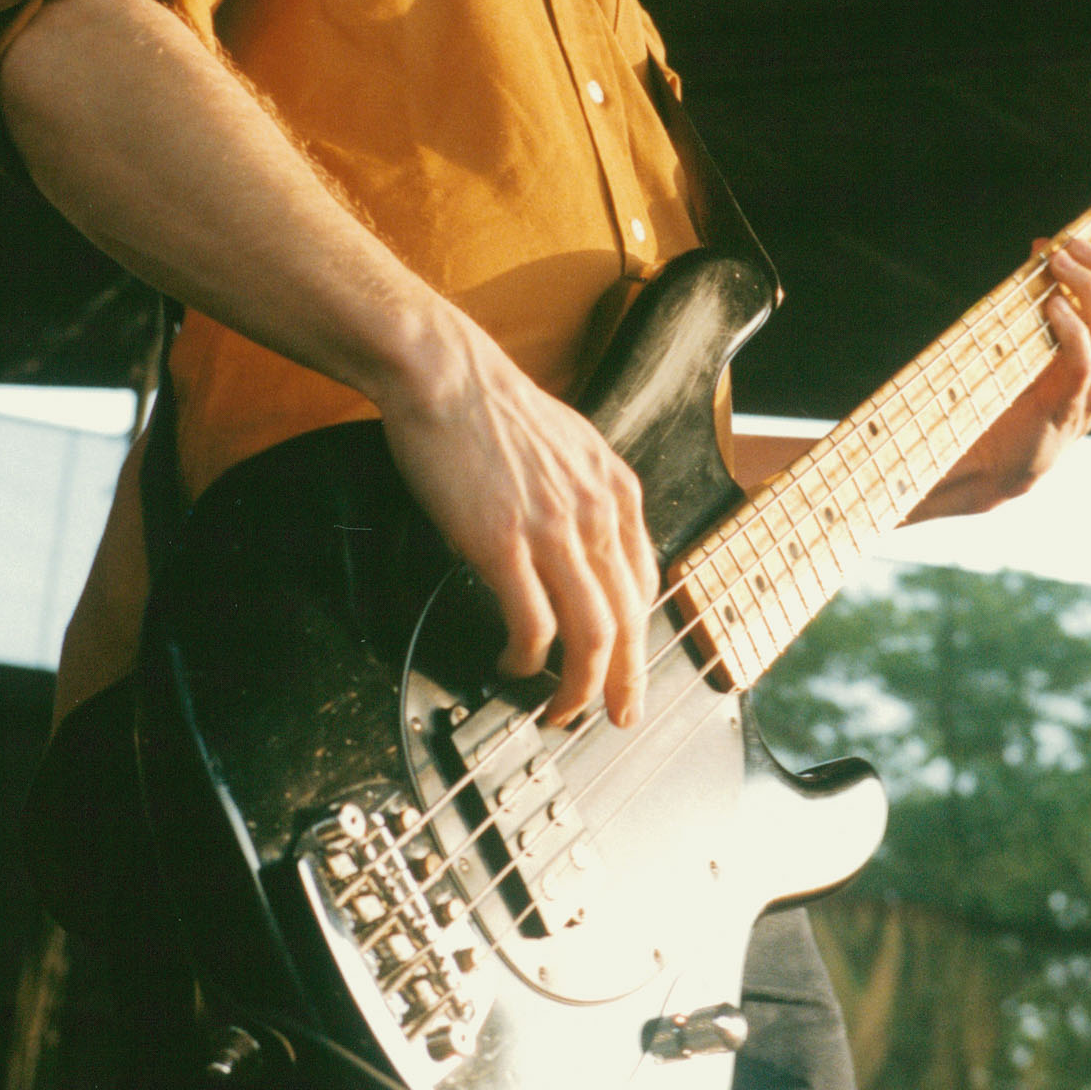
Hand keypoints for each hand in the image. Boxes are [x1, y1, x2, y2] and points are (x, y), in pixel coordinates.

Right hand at [373, 307, 657, 729]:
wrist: (446, 374)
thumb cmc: (494, 409)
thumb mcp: (570, 446)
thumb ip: (589, 496)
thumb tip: (586, 545)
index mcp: (616, 490)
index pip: (644, 584)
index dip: (637, 637)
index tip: (626, 667)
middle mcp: (596, 513)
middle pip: (629, 620)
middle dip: (626, 681)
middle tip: (617, 715)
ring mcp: (552, 529)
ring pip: (592, 634)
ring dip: (580, 687)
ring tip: (560, 710)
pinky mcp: (503, 542)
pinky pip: (532, 623)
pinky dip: (527, 658)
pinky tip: (513, 664)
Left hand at [915, 237, 1090, 518]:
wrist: (994, 463)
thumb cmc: (1014, 397)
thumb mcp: (1038, 341)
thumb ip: (1047, 298)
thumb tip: (1041, 246)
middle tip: (1070, 245)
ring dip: (1087, 283)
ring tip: (1056, 264)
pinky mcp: (1066, 404)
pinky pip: (1084, 357)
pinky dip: (1070, 323)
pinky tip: (1050, 305)